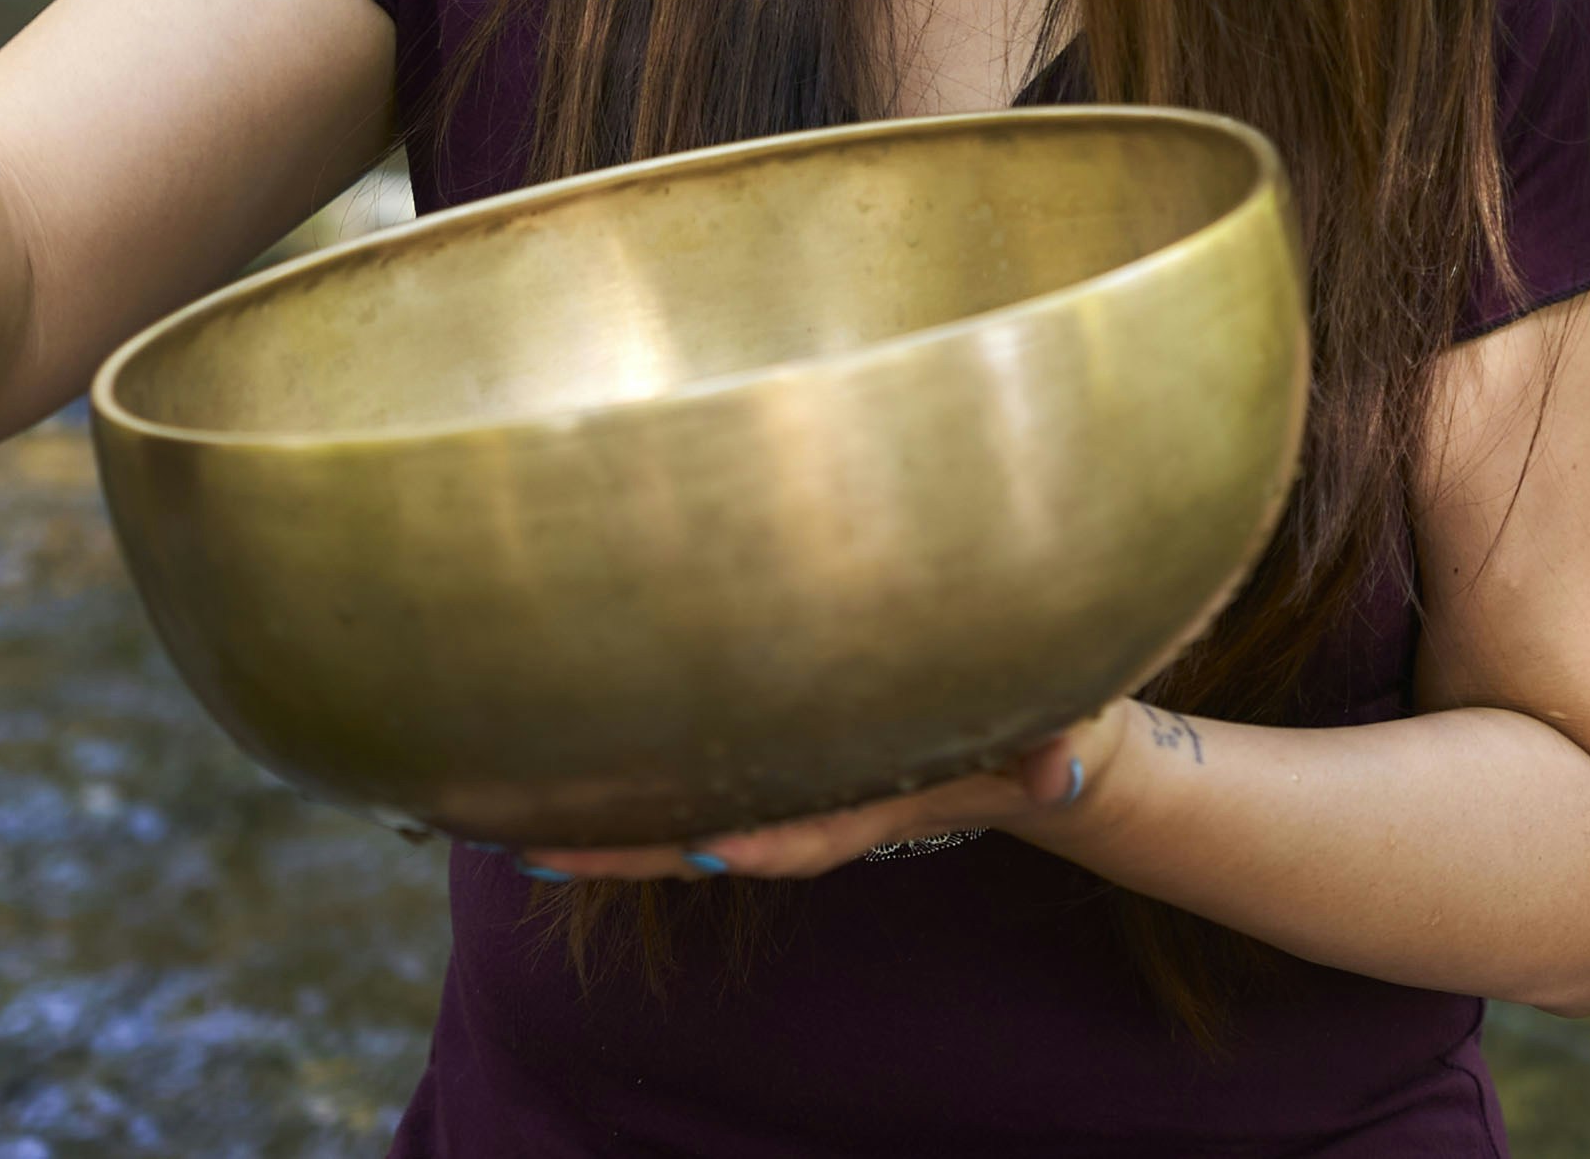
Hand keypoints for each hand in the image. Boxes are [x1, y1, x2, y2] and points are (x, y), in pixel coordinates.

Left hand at [503, 699, 1138, 882]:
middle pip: (719, 839)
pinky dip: (638, 796)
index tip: (714, 851)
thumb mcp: (1066, 736)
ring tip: (523, 841)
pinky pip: (701, 787)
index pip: (814, 828)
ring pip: (694, 821)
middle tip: (544, 857)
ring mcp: (803, 789)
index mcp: (887, 798)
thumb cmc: (1051, 733)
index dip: (767, 841)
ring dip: (613, 837)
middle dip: (636, 854)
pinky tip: (564, 788)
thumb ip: (1062, 749)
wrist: (1045, 764)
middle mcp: (828, 804)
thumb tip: (1066, 767)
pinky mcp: (789, 761)